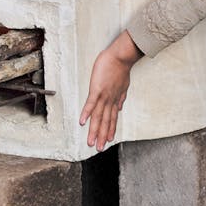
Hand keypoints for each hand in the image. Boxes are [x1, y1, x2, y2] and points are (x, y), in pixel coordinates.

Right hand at [78, 31, 143, 148]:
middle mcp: (110, 100)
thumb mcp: (124, 85)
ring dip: (94, 130)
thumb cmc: (121, 67)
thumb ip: (121, 97)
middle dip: (101, 136)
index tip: (107, 140)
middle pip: (105, 121)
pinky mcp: (97, 89)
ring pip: (98, 117)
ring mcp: (104, 96)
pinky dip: (86, 113)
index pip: (112, 118)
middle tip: (98, 149)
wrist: (122, 56)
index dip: (109, 130)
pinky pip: (91, 104)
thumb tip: (120, 106)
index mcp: (115, 100)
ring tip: (90, 142)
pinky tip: (82, 122)